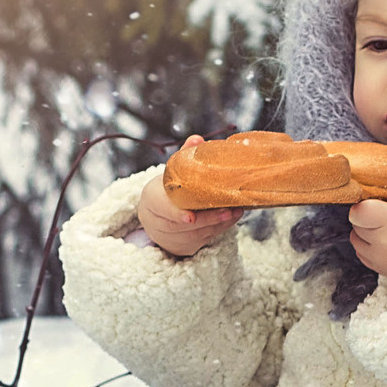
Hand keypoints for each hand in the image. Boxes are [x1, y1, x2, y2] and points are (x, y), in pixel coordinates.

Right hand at [137, 137, 241, 256]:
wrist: (156, 217)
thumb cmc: (167, 191)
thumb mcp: (171, 173)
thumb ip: (183, 157)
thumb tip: (197, 139)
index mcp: (151, 200)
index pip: (162, 209)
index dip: (176, 214)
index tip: (190, 217)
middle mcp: (157, 222)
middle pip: (184, 225)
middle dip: (209, 219)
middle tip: (228, 211)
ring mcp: (170, 238)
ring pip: (196, 234)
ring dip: (218, 224)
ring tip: (236, 212)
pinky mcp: (183, 247)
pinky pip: (203, 240)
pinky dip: (219, 229)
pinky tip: (232, 218)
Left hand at [348, 153, 386, 289]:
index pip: (358, 210)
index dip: (367, 202)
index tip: (383, 200)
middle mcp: (380, 243)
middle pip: (356, 223)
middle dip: (368, 215)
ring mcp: (380, 260)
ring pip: (357, 240)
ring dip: (367, 232)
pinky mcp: (383, 272)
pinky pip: (364, 256)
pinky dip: (371, 247)